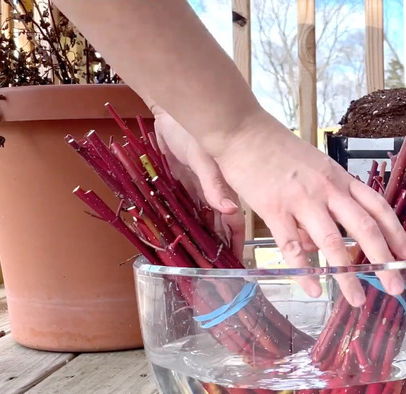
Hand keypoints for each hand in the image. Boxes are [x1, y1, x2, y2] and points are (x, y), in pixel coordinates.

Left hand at [148, 104, 245, 256]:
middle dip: (221, 247)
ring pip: (204, 222)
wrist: (169, 112)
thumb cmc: (190, 129)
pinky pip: (188, 211)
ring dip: (205, 239)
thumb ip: (213, 184)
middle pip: (220, 227)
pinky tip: (187, 239)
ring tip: (203, 261)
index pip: (235, 222)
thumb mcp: (203, 156)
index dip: (236, 243)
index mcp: (227, 187)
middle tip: (218, 270)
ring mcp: (198, 191)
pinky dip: (189, 225)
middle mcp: (214, 193)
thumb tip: (228, 211)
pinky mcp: (183, 186)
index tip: (236, 263)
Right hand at [212, 111, 405, 306]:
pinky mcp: (274, 209)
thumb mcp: (313, 167)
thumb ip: (324, 200)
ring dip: (347, 274)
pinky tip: (314, 289)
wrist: (242, 130)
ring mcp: (302, 199)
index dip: (395, 233)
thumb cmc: (276, 148)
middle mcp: (327, 189)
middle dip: (383, 260)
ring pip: (332, 243)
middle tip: (396, 286)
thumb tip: (324, 239)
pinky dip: (305, 271)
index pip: (376, 207)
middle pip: (364, 228)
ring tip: (357, 299)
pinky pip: (292, 247)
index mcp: (339, 178)